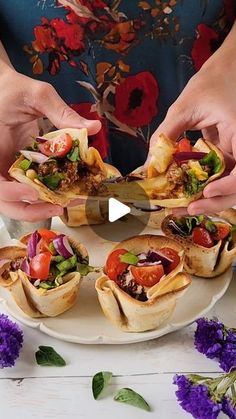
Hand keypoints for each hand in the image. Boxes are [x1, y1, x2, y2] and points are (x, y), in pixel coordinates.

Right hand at [0, 65, 100, 220]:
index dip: (12, 193)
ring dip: (40, 207)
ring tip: (67, 203)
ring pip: (16, 201)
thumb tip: (93, 127)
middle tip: (59, 208)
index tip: (35, 192)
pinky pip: (29, 188)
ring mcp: (6, 169)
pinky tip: (64, 191)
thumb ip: (62, 112)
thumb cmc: (13, 89)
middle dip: (31, 210)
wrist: (5, 89)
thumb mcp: (37, 95)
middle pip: (5, 202)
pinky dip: (45, 194)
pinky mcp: (17, 170)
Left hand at [146, 25, 235, 213]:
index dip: (230, 186)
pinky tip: (186, 193)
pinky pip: (220, 178)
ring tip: (182, 207)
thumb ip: (166, 136)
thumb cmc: (211, 82)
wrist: (225, 71)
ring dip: (209, 199)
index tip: (207, 190)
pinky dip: (205, 188)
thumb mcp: (184, 107)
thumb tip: (147, 166)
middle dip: (215, 201)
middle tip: (187, 209)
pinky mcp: (229, 157)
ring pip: (229, 187)